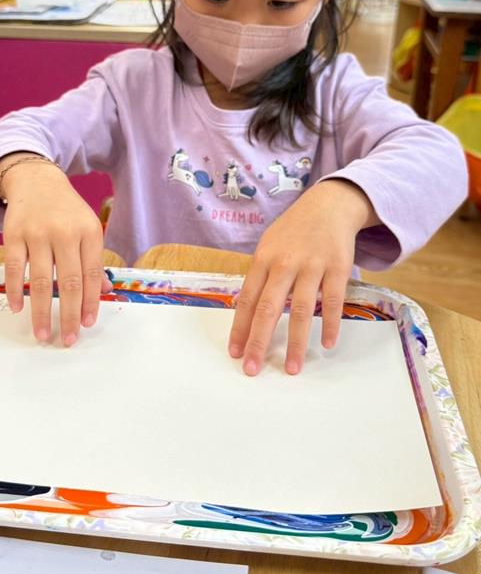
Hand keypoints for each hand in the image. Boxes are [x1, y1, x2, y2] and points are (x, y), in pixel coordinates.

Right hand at [0, 161, 111, 345]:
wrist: (37, 180)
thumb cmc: (66, 211)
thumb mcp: (87, 228)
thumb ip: (93, 260)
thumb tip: (103, 292)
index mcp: (89, 232)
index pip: (91, 275)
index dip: (90, 302)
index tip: (87, 324)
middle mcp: (64, 232)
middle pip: (68, 282)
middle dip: (68, 315)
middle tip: (67, 339)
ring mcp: (37, 233)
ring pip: (39, 280)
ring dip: (40, 311)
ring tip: (43, 333)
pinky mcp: (13, 234)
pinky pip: (13, 268)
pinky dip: (14, 290)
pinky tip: (18, 308)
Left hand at [228, 180, 376, 375]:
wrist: (329, 205)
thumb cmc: (294, 231)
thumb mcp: (269, 246)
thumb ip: (260, 276)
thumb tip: (245, 312)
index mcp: (264, 259)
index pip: (248, 299)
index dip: (240, 328)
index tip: (235, 353)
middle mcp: (285, 263)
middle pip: (269, 308)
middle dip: (259, 341)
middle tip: (253, 368)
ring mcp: (312, 265)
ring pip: (301, 309)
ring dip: (296, 342)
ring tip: (292, 367)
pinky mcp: (338, 267)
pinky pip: (334, 301)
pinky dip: (331, 324)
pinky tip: (326, 343)